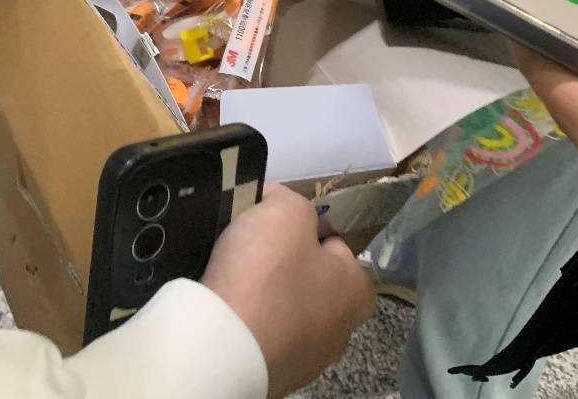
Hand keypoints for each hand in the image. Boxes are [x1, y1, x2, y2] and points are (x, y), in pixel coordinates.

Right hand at [201, 183, 374, 398]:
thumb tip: (276, 205)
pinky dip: (246, 321)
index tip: (271, 221)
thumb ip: (290, 201)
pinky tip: (225, 307)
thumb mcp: (286, 211)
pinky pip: (259, 335)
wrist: (220, 345)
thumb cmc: (265, 274)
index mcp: (356, 292)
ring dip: (263, 295)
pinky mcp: (271, 376)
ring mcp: (305, 361)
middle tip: (250, 246)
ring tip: (231, 275)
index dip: (302, 225)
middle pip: (308, 280)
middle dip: (283, 262)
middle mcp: (340, 333)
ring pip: (283, 311)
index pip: (334, 244)